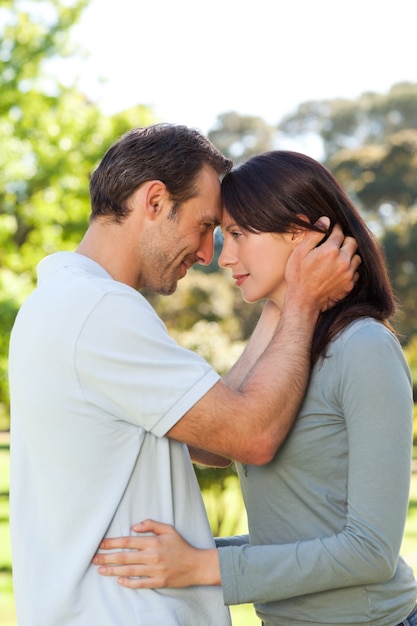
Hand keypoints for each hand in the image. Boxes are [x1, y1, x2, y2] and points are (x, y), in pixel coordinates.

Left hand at [92, 519, 219, 587]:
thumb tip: (134, 526)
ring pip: (129, 571)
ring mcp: (155, 570)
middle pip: (125, 557)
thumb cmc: (181, 546)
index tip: (100, 544)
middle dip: (107, 557)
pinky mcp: (158, 582)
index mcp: (153, 542)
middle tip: (93, 558)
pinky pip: (140, 583)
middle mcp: (152, 556)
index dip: (113, 543)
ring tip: (101, 569)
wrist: (196, 565)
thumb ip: (152, 525)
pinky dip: (128, 583)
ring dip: (113, 571)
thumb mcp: (169, 529)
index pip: (128, 542)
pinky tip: (119, 581)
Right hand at [285, 219, 359, 313]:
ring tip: (338, 257)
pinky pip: (355, 272)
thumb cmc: (297, 276)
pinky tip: (339, 270)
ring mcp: (348, 274)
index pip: (339, 232)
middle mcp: (343, 261)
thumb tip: (326, 220)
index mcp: (331, 250)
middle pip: (352, 242)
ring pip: (356, 257)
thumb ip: (314, 234)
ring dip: (349, 254)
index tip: (332, 229)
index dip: (335, 229)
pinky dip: (350, 269)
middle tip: (336, 242)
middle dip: (345, 240)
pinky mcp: (350, 285)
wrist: (303, 302)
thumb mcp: (300, 252)